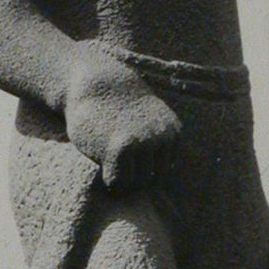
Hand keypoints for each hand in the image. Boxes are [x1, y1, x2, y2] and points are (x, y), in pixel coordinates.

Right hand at [64, 42, 181, 192]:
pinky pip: (117, 182)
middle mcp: (162, 137)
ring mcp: (143, 143)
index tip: (128, 148)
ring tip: (107, 154)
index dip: (143, 166)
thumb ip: (156, 147)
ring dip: (120, 175)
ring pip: (134, 183)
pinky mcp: (120, 149)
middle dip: (132, 173)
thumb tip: (155, 187)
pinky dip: (106, 177)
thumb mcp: (149, 123)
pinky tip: (100, 158)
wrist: (94, 81)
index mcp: (174, 132)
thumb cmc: (116, 106)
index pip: (163, 171)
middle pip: (151, 180)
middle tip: (114, 155)